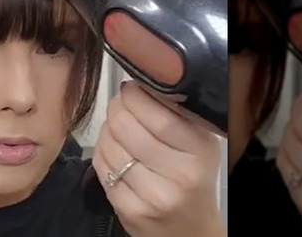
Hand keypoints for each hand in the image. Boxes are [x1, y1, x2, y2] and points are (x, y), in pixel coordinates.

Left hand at [92, 81, 223, 236]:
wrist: (190, 230)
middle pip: (125, 126)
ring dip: (106, 131)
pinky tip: (113, 153)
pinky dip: (102, 155)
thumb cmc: (192, 178)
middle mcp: (180, 174)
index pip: (156, 113)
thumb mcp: (198, 143)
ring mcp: (154, 195)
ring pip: (109, 146)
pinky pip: (102, 169)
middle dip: (116, 109)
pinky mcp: (130, 210)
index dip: (133, 95)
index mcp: (200, 150)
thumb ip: (176, 113)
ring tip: (116, 129)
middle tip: (120, 106)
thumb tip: (140, 81)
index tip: (131, 89)